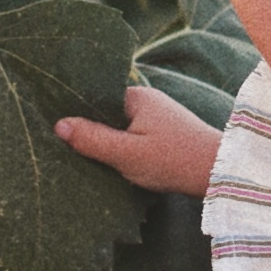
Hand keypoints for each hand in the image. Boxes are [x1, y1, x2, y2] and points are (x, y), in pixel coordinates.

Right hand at [55, 85, 222, 194]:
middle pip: (106, 113)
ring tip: (81, 159)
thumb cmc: (172, 160)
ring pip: (119, 127)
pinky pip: (132, 136)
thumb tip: (58, 124)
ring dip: (106, 142)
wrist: (218, 173)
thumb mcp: (127, 154)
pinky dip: (121, 148)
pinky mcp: (164, 133)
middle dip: (89, 130)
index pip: (95, 98)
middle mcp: (146, 100)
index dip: (75, 114)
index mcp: (136, 96)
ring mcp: (156, 116)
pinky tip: (110, 164)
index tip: (52, 128)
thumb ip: (93, 139)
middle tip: (61, 148)